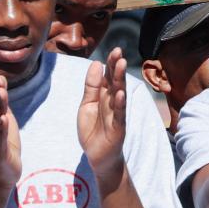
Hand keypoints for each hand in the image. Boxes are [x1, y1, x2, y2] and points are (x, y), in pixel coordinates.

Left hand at [78, 48, 127, 184]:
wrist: (98, 157)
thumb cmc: (93, 131)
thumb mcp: (87, 105)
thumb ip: (91, 86)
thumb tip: (95, 64)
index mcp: (104, 96)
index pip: (108, 77)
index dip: (111, 64)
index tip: (114, 50)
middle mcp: (113, 103)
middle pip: (115, 82)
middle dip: (116, 67)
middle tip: (118, 52)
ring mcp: (116, 115)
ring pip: (119, 95)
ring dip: (120, 80)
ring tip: (121, 65)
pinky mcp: (117, 128)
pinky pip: (119, 115)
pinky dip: (120, 104)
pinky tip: (120, 93)